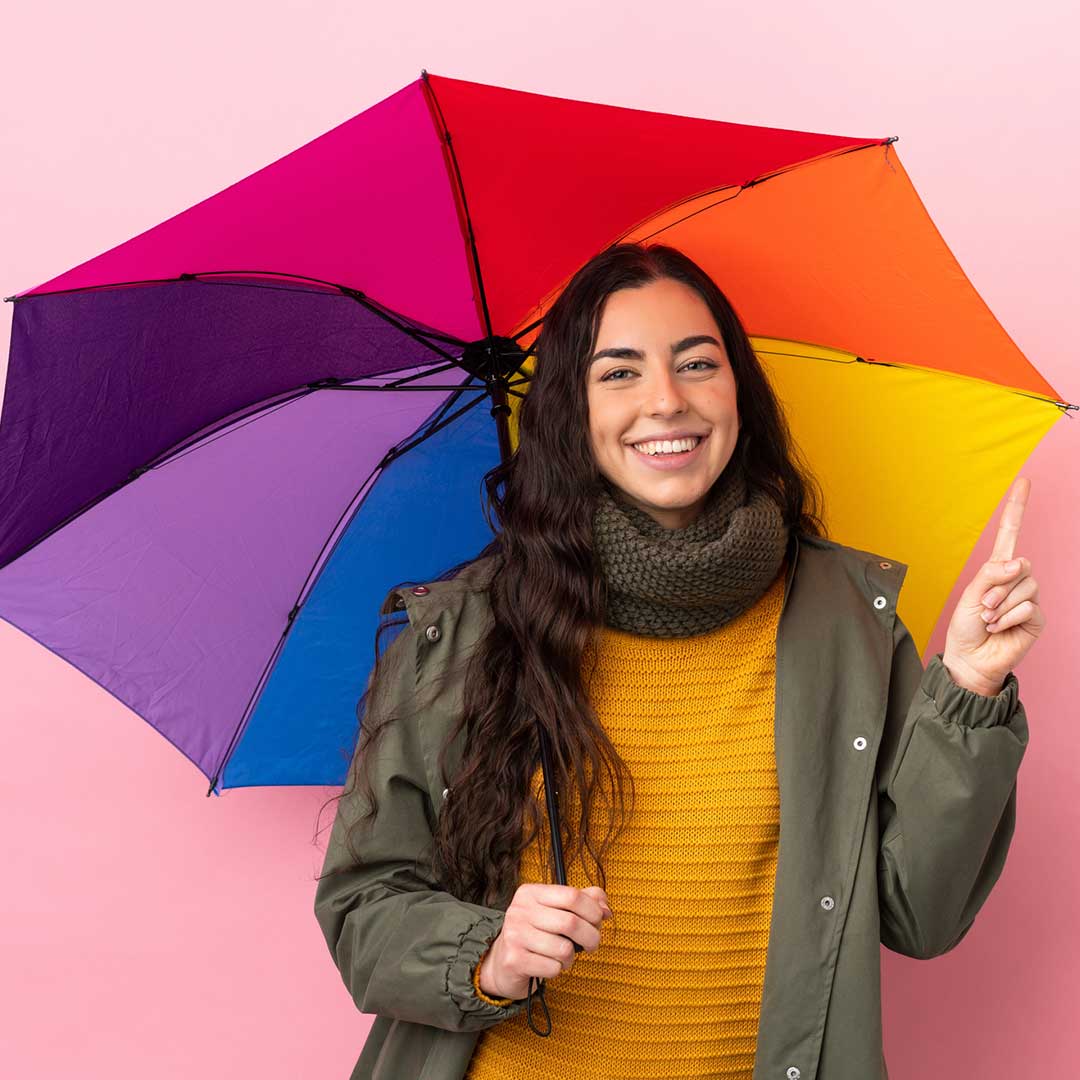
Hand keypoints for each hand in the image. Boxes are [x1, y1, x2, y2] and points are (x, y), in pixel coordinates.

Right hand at [478, 883, 612, 1000]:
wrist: (503, 962)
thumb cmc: (537, 934)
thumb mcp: (557, 911)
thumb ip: (584, 902)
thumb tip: (606, 909)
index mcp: (531, 893)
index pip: (572, 895)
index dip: (593, 910)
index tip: (599, 920)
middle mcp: (520, 910)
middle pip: (571, 922)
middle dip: (591, 937)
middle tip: (592, 944)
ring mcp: (515, 935)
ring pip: (564, 948)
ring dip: (571, 957)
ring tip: (563, 956)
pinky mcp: (514, 960)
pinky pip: (553, 968)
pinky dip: (558, 970)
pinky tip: (549, 965)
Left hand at [942, 477, 1045, 695]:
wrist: (971, 658)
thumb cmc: (966, 627)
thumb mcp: (971, 596)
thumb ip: (991, 575)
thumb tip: (1019, 563)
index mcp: (996, 569)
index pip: (1010, 533)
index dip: (1017, 508)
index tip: (1024, 482)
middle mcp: (1016, 579)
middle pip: (1019, 565)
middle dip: (997, 587)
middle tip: (985, 607)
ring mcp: (1029, 597)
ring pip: (1025, 586)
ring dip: (1002, 605)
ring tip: (990, 620)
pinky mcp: (1037, 616)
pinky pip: (1028, 607)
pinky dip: (1009, 618)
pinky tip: (1001, 628)